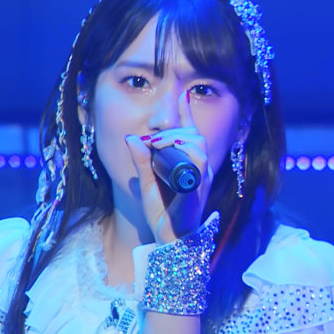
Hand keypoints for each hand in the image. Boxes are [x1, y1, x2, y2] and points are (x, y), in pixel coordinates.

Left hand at [123, 90, 212, 243]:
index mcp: (189, 166)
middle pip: (194, 135)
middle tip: (153, 138)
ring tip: (157, 143)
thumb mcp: (146, 182)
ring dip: (176, 138)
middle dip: (174, 129)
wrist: (168, 239)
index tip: (181, 95)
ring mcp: (201, 178)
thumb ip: (141, 161)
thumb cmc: (161, 212)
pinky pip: (199, 162)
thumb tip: (132, 137)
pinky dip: (185, 152)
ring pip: (197, 144)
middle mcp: (199, 169)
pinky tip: (170, 150)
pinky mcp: (198, 188)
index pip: (190, 133)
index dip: (186, 113)